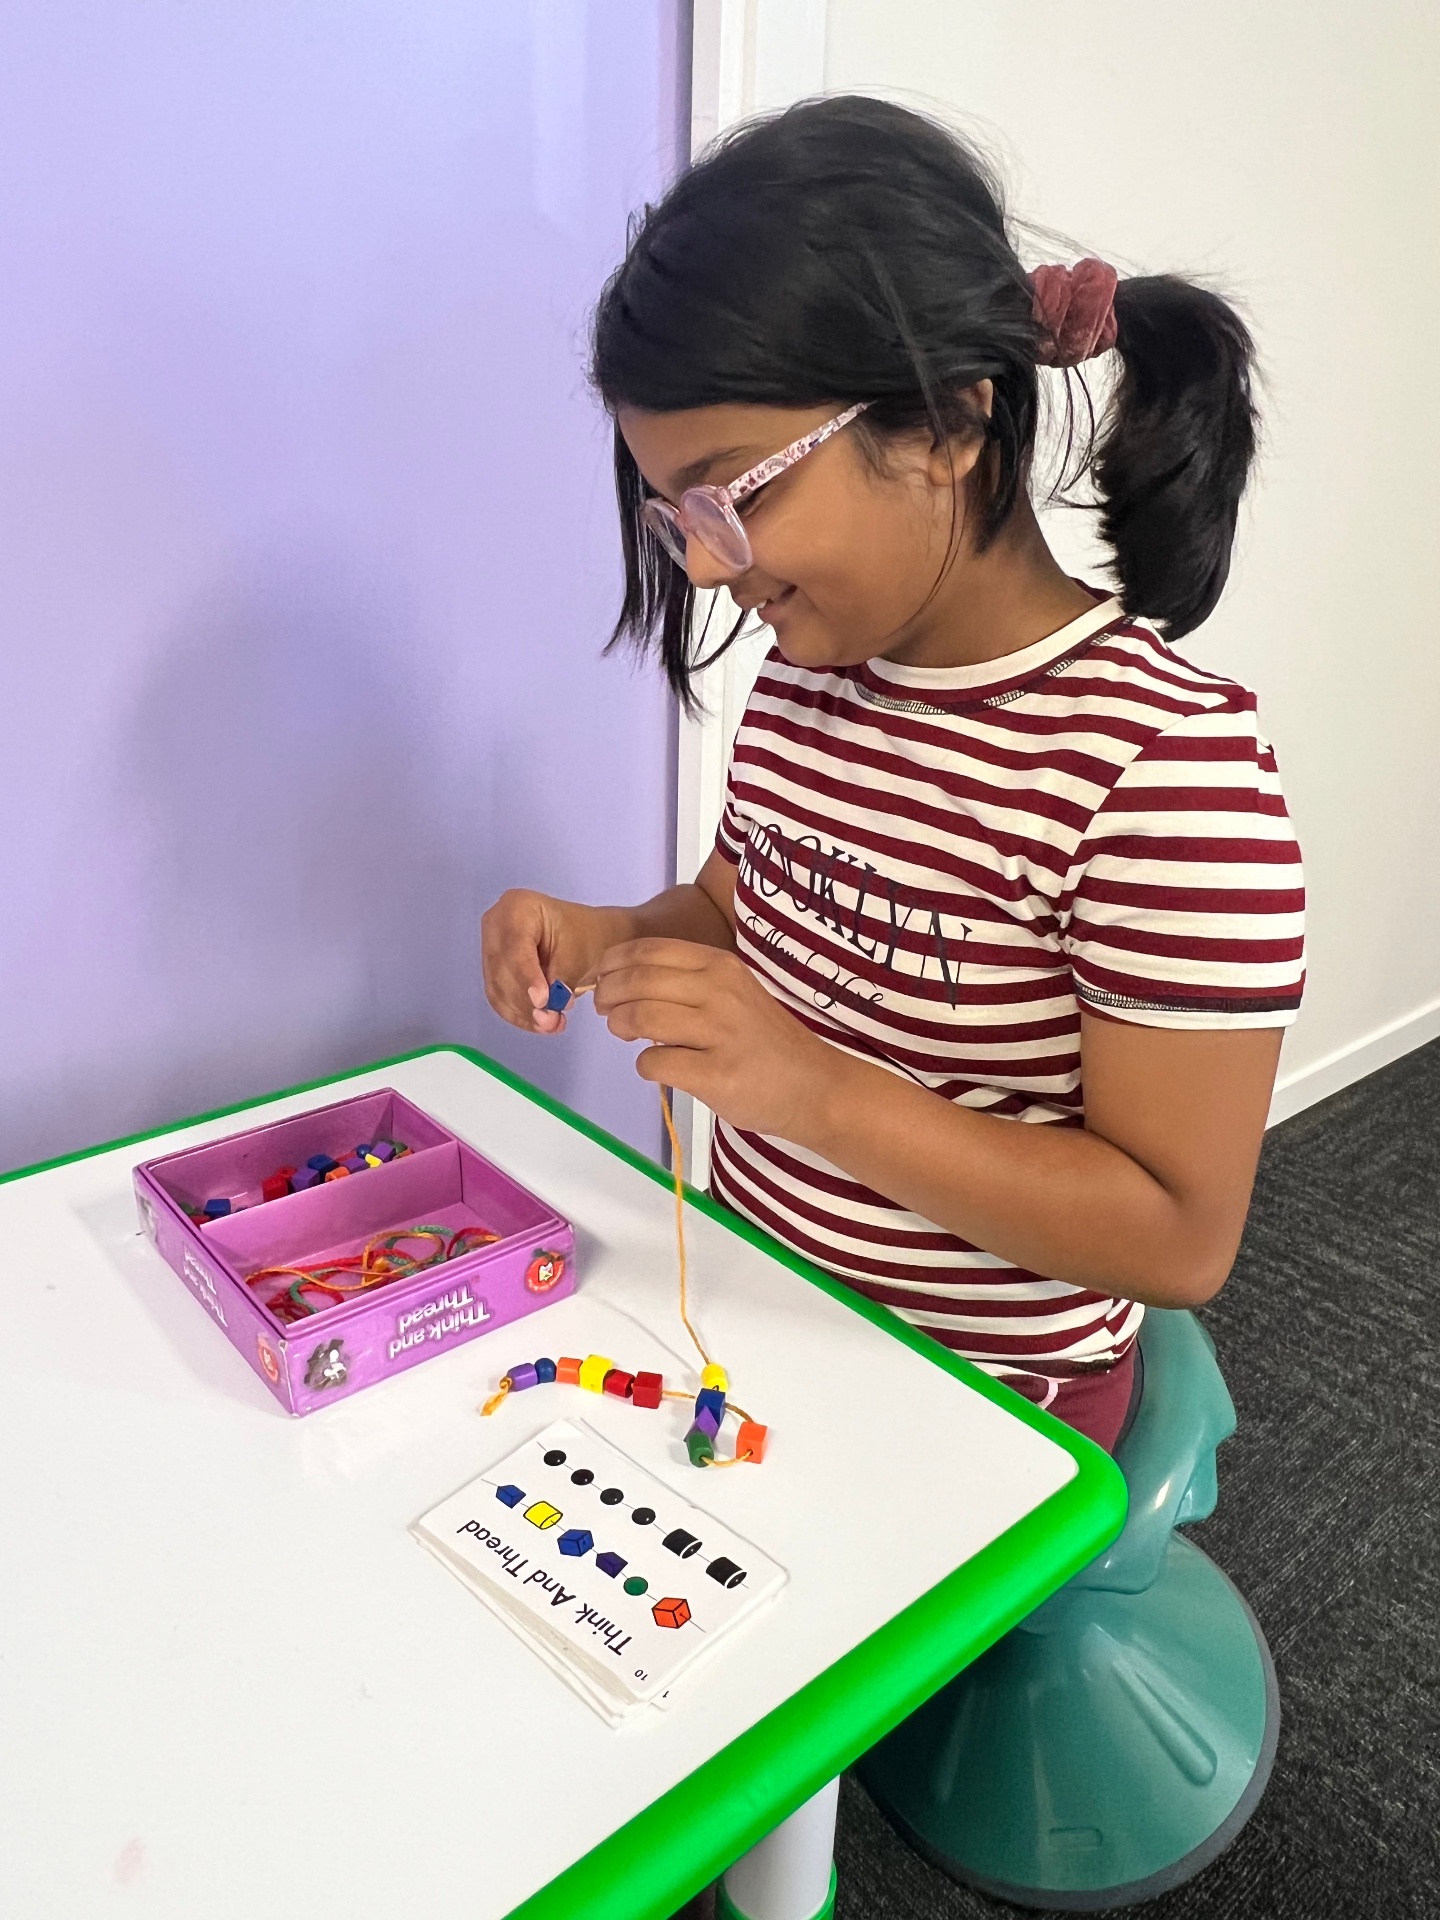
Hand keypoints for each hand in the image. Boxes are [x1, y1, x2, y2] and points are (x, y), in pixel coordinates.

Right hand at [482, 890, 634, 1033]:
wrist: (588, 938)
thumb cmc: (587, 938)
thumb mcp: (577, 955)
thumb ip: (558, 980)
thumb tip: (543, 1009)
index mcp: (516, 907)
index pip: (515, 946)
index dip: (526, 977)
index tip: (542, 1001)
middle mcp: (496, 924)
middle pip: (501, 969)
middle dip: (525, 1001)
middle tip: (550, 1022)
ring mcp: (490, 948)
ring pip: (498, 987)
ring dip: (523, 1013)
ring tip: (552, 1024)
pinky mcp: (493, 971)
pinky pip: (499, 998)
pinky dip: (519, 1015)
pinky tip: (539, 1024)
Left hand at [591, 938, 834, 1138]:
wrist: (815, 1087)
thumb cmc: (766, 1041)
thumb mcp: (735, 993)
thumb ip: (689, 984)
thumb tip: (627, 982)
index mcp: (721, 966)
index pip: (650, 950)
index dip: (614, 963)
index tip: (603, 977)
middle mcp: (719, 992)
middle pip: (638, 982)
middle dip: (608, 995)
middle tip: (605, 1009)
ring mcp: (719, 1033)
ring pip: (641, 1017)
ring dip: (620, 1025)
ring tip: (623, 1033)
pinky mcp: (715, 1074)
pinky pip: (655, 1063)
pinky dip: (644, 1065)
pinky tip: (657, 1066)